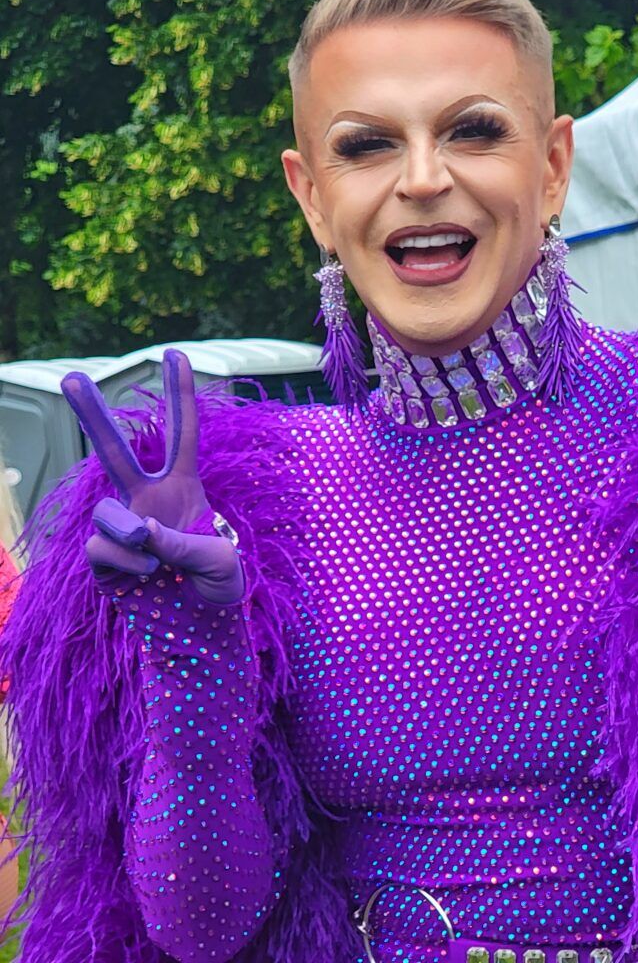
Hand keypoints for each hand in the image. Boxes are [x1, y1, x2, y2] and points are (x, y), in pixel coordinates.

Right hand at [62, 349, 243, 604]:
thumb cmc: (219, 588)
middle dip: (94, 415)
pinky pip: (101, 547)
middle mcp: (147, 500)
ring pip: (108, 510)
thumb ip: (182, 542)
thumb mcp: (219, 561)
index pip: (182, 434)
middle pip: (115, 451)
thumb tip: (139, 530)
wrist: (200, 630)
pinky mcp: (104, 560)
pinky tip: (146, 579)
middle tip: (72, 377)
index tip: (175, 353)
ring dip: (131, 532)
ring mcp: (123, 528)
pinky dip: (125, 563)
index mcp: (183, 488)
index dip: (180, 394)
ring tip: (154, 557)